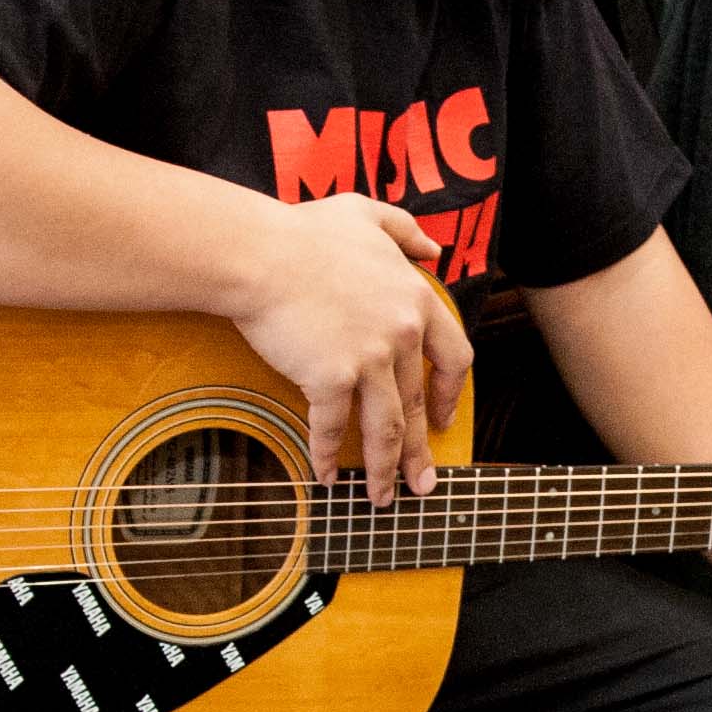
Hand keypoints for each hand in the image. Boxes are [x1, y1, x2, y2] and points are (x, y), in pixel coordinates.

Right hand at [234, 194, 472, 503]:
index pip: (453, 357)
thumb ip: (404, 230)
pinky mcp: (330, 376)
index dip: (449, 393)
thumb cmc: (303, 232)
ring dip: (385, 469)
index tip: (443, 417)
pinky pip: (332, 427)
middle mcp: (400, 333)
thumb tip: (433, 248)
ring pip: (385, 427)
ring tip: (384, 499)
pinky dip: (326, 456)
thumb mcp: (366, 213)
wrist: (257, 252)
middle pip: (418, 404)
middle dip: (420, 450)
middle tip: (423, 484)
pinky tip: (325, 479)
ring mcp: (368, 358)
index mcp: (415, 300)